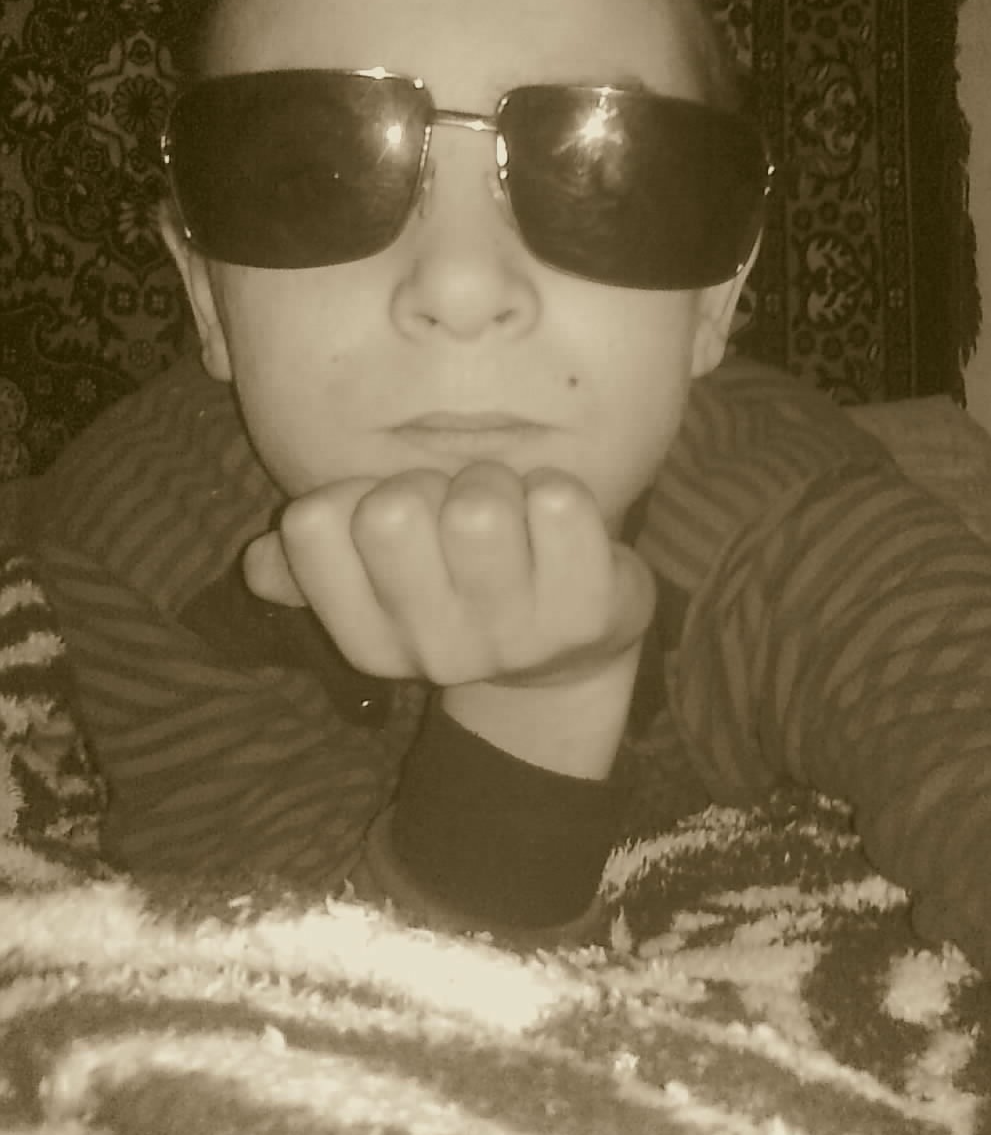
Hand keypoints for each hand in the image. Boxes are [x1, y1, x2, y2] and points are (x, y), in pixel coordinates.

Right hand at [242, 462, 655, 689]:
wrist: (571, 651)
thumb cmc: (462, 585)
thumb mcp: (382, 584)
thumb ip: (314, 565)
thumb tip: (259, 564)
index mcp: (368, 638)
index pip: (313, 526)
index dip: (354, 492)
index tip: (393, 510)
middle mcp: (434, 650)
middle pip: (391, 511)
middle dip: (429, 483)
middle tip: (459, 505)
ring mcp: (514, 638)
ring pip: (475, 507)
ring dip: (496, 483)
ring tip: (513, 513)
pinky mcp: (588, 614)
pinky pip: (557, 505)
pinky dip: (557, 490)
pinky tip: (558, 524)